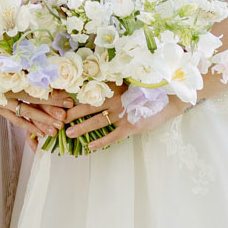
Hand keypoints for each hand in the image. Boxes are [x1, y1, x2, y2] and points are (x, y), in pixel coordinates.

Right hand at [0, 63, 68, 140]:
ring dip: (41, 122)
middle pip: (33, 100)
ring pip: (24, 113)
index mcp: (8, 74)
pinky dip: (27, 126)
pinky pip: (14, 119)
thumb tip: (40, 55)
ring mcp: (0, 101)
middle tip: (67, 115)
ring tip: (55, 130)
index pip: (34, 85)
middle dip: (51, 108)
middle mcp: (6, 89)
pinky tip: (39, 133)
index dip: (51, 92)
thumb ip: (17, 57)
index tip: (67, 96)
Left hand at [63, 86, 190, 150]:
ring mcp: (122, 113)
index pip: (88, 91)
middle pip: (87, 106)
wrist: (171, 96)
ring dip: (81, 128)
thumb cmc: (150, 87)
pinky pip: (112, 136)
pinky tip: (90, 147)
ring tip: (68, 133)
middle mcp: (115, 99)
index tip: (58, 99)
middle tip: (57, 119)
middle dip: (71, 114)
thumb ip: (114, 83)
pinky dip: (101, 142)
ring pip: (96, 121)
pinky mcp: (130, 126)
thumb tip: (97, 84)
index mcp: (113, 86)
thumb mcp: (130, 80)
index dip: (72, 96)